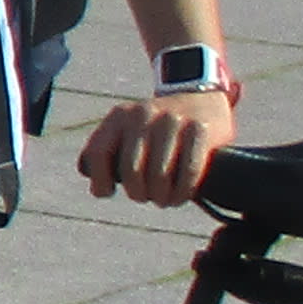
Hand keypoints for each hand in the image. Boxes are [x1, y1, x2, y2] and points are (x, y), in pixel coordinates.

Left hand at [77, 75, 239, 209]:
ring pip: (159, 176)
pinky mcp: (199, 130)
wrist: (204, 103)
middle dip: (137, 193)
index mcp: (119, 116)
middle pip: (131, 170)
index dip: (100, 180)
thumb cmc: (159, 131)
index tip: (108, 192)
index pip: (98, 152)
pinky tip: (180, 196)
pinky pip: (188, 173)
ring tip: (163, 200)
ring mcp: (172, 121)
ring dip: (161, 198)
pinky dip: (182, 193)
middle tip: (144, 197)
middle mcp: (143, 115)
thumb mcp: (130, 130)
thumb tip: (98, 190)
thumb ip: (109, 152)